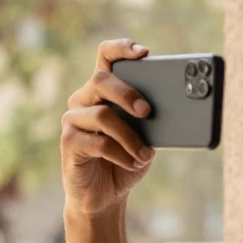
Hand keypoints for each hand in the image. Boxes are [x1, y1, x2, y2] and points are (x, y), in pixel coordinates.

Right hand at [61, 39, 154, 215]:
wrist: (107, 194)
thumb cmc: (127, 159)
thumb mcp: (145, 137)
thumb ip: (150, 120)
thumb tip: (173, 108)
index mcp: (103, 90)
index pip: (106, 56)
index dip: (122, 48)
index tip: (144, 53)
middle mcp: (84, 99)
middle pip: (101, 79)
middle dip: (128, 93)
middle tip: (148, 111)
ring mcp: (73, 119)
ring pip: (102, 115)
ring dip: (130, 136)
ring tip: (146, 154)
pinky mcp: (69, 142)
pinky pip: (98, 143)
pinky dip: (121, 154)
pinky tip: (134, 163)